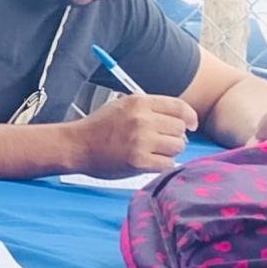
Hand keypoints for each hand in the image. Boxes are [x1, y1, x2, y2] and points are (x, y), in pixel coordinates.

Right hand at [71, 94, 198, 176]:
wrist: (75, 146)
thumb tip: (179, 119)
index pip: (180, 107)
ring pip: (177, 147)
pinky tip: (148, 162)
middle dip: (175, 137)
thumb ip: (149, 109)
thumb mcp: (122, 106)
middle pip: (180, 129)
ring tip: (152, 152)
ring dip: (169, 152)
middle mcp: (142, 119)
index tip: (191, 125)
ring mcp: (140, 140)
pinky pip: (167, 164)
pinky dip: (162, 165)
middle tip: (161, 142)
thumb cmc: (98, 128)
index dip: (190, 117)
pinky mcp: (138, 161)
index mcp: (139, 103)